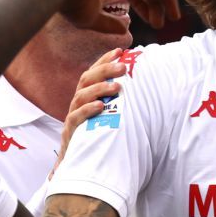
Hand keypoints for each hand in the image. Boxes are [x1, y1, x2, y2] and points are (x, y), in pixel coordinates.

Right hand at [57, 47, 132, 163]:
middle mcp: (78, 104)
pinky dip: (87, 111)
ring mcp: (73, 117)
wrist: (79, 165)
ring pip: (81, 96)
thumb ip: (120, 105)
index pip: (92, 73)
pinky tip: (100, 107)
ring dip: (99, 89)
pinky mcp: (70, 133)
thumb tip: (145, 91)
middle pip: (86, 80)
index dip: (104, 61)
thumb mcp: (110, 118)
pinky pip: (75, 118)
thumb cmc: (99, 138)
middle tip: (123, 67)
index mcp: (86, 97)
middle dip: (104, 70)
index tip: (120, 51)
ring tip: (117, 87)